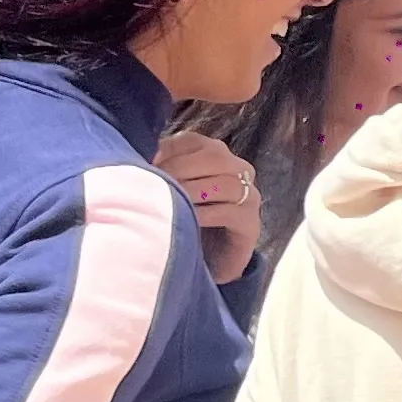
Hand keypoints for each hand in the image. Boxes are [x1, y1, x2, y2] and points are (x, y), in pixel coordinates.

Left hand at [153, 132, 261, 282]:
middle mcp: (238, 169)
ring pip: (225, 182)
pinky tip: (188, 218)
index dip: (171, 150)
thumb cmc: (187, 221)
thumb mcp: (172, 190)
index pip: (194, 140)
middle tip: (157, 184)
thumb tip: (153, 155)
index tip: (150, 165)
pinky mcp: (251, 223)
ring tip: (171, 200)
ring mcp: (249, 196)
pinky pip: (229, 212)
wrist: (208, 261)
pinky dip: (205, 214)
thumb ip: (165, 168)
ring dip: (193, 190)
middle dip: (181, 168)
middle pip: (215, 156)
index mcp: (216, 155)